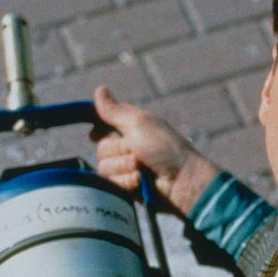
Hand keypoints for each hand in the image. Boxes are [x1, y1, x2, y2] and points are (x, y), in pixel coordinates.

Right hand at [91, 86, 218, 214]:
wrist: (182, 181)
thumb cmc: (164, 148)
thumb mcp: (139, 123)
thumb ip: (115, 110)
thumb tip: (99, 89)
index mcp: (131, 128)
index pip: (103, 126)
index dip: (99, 130)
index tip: (95, 135)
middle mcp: (128, 147)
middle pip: (101, 149)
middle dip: (118, 152)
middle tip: (137, 153)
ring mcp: (127, 169)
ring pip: (104, 168)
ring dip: (123, 167)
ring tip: (142, 169)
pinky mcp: (128, 188)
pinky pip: (112, 185)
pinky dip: (126, 182)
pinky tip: (141, 182)